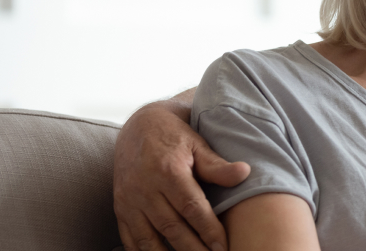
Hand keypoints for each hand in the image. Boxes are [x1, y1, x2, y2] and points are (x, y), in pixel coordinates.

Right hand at [114, 100, 250, 250]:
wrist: (139, 126)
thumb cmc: (175, 136)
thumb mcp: (197, 144)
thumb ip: (217, 165)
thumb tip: (245, 173)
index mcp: (168, 171)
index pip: (191, 208)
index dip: (208, 230)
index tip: (223, 246)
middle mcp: (145, 188)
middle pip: (172, 228)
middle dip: (193, 249)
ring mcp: (129, 200)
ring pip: (149, 238)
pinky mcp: (120, 208)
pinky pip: (130, 238)